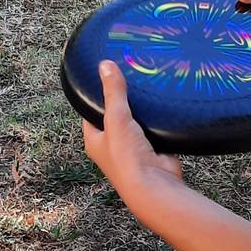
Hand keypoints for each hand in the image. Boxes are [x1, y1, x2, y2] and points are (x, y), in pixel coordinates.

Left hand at [81, 61, 183, 212]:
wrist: (154, 185)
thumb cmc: (126, 158)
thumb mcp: (116, 118)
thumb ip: (113, 92)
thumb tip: (105, 65)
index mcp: (94, 141)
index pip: (90, 113)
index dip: (95, 96)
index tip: (104, 77)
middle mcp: (111, 146)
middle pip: (114, 117)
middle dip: (122, 102)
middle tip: (129, 78)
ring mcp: (133, 149)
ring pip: (135, 123)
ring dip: (141, 111)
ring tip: (146, 87)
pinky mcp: (153, 150)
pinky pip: (153, 129)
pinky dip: (157, 120)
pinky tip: (161, 105)